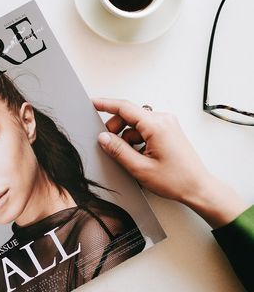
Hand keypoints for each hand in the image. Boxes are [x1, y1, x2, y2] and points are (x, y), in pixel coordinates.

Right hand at [94, 98, 247, 227]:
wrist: (198, 188)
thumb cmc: (177, 180)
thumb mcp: (140, 168)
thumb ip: (118, 151)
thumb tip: (103, 138)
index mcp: (156, 125)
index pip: (124, 107)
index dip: (105, 104)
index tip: (93, 103)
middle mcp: (164, 120)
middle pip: (129, 115)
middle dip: (116, 128)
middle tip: (110, 145)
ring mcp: (168, 124)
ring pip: (136, 123)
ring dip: (127, 136)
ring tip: (131, 157)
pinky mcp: (169, 131)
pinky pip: (146, 129)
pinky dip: (137, 139)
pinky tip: (140, 155)